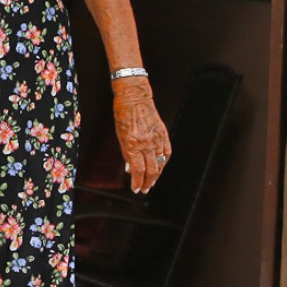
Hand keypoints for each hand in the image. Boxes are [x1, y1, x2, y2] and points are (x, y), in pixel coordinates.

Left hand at [114, 78, 171, 193]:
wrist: (135, 97)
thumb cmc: (123, 115)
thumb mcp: (120, 135)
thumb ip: (126, 154)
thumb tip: (131, 170)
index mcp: (133, 143)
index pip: (138, 170)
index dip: (138, 182)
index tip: (136, 189)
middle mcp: (147, 142)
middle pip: (151, 169)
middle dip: (148, 182)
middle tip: (145, 189)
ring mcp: (157, 138)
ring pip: (160, 163)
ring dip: (156, 175)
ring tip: (151, 182)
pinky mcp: (163, 133)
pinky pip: (166, 152)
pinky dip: (163, 162)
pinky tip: (160, 167)